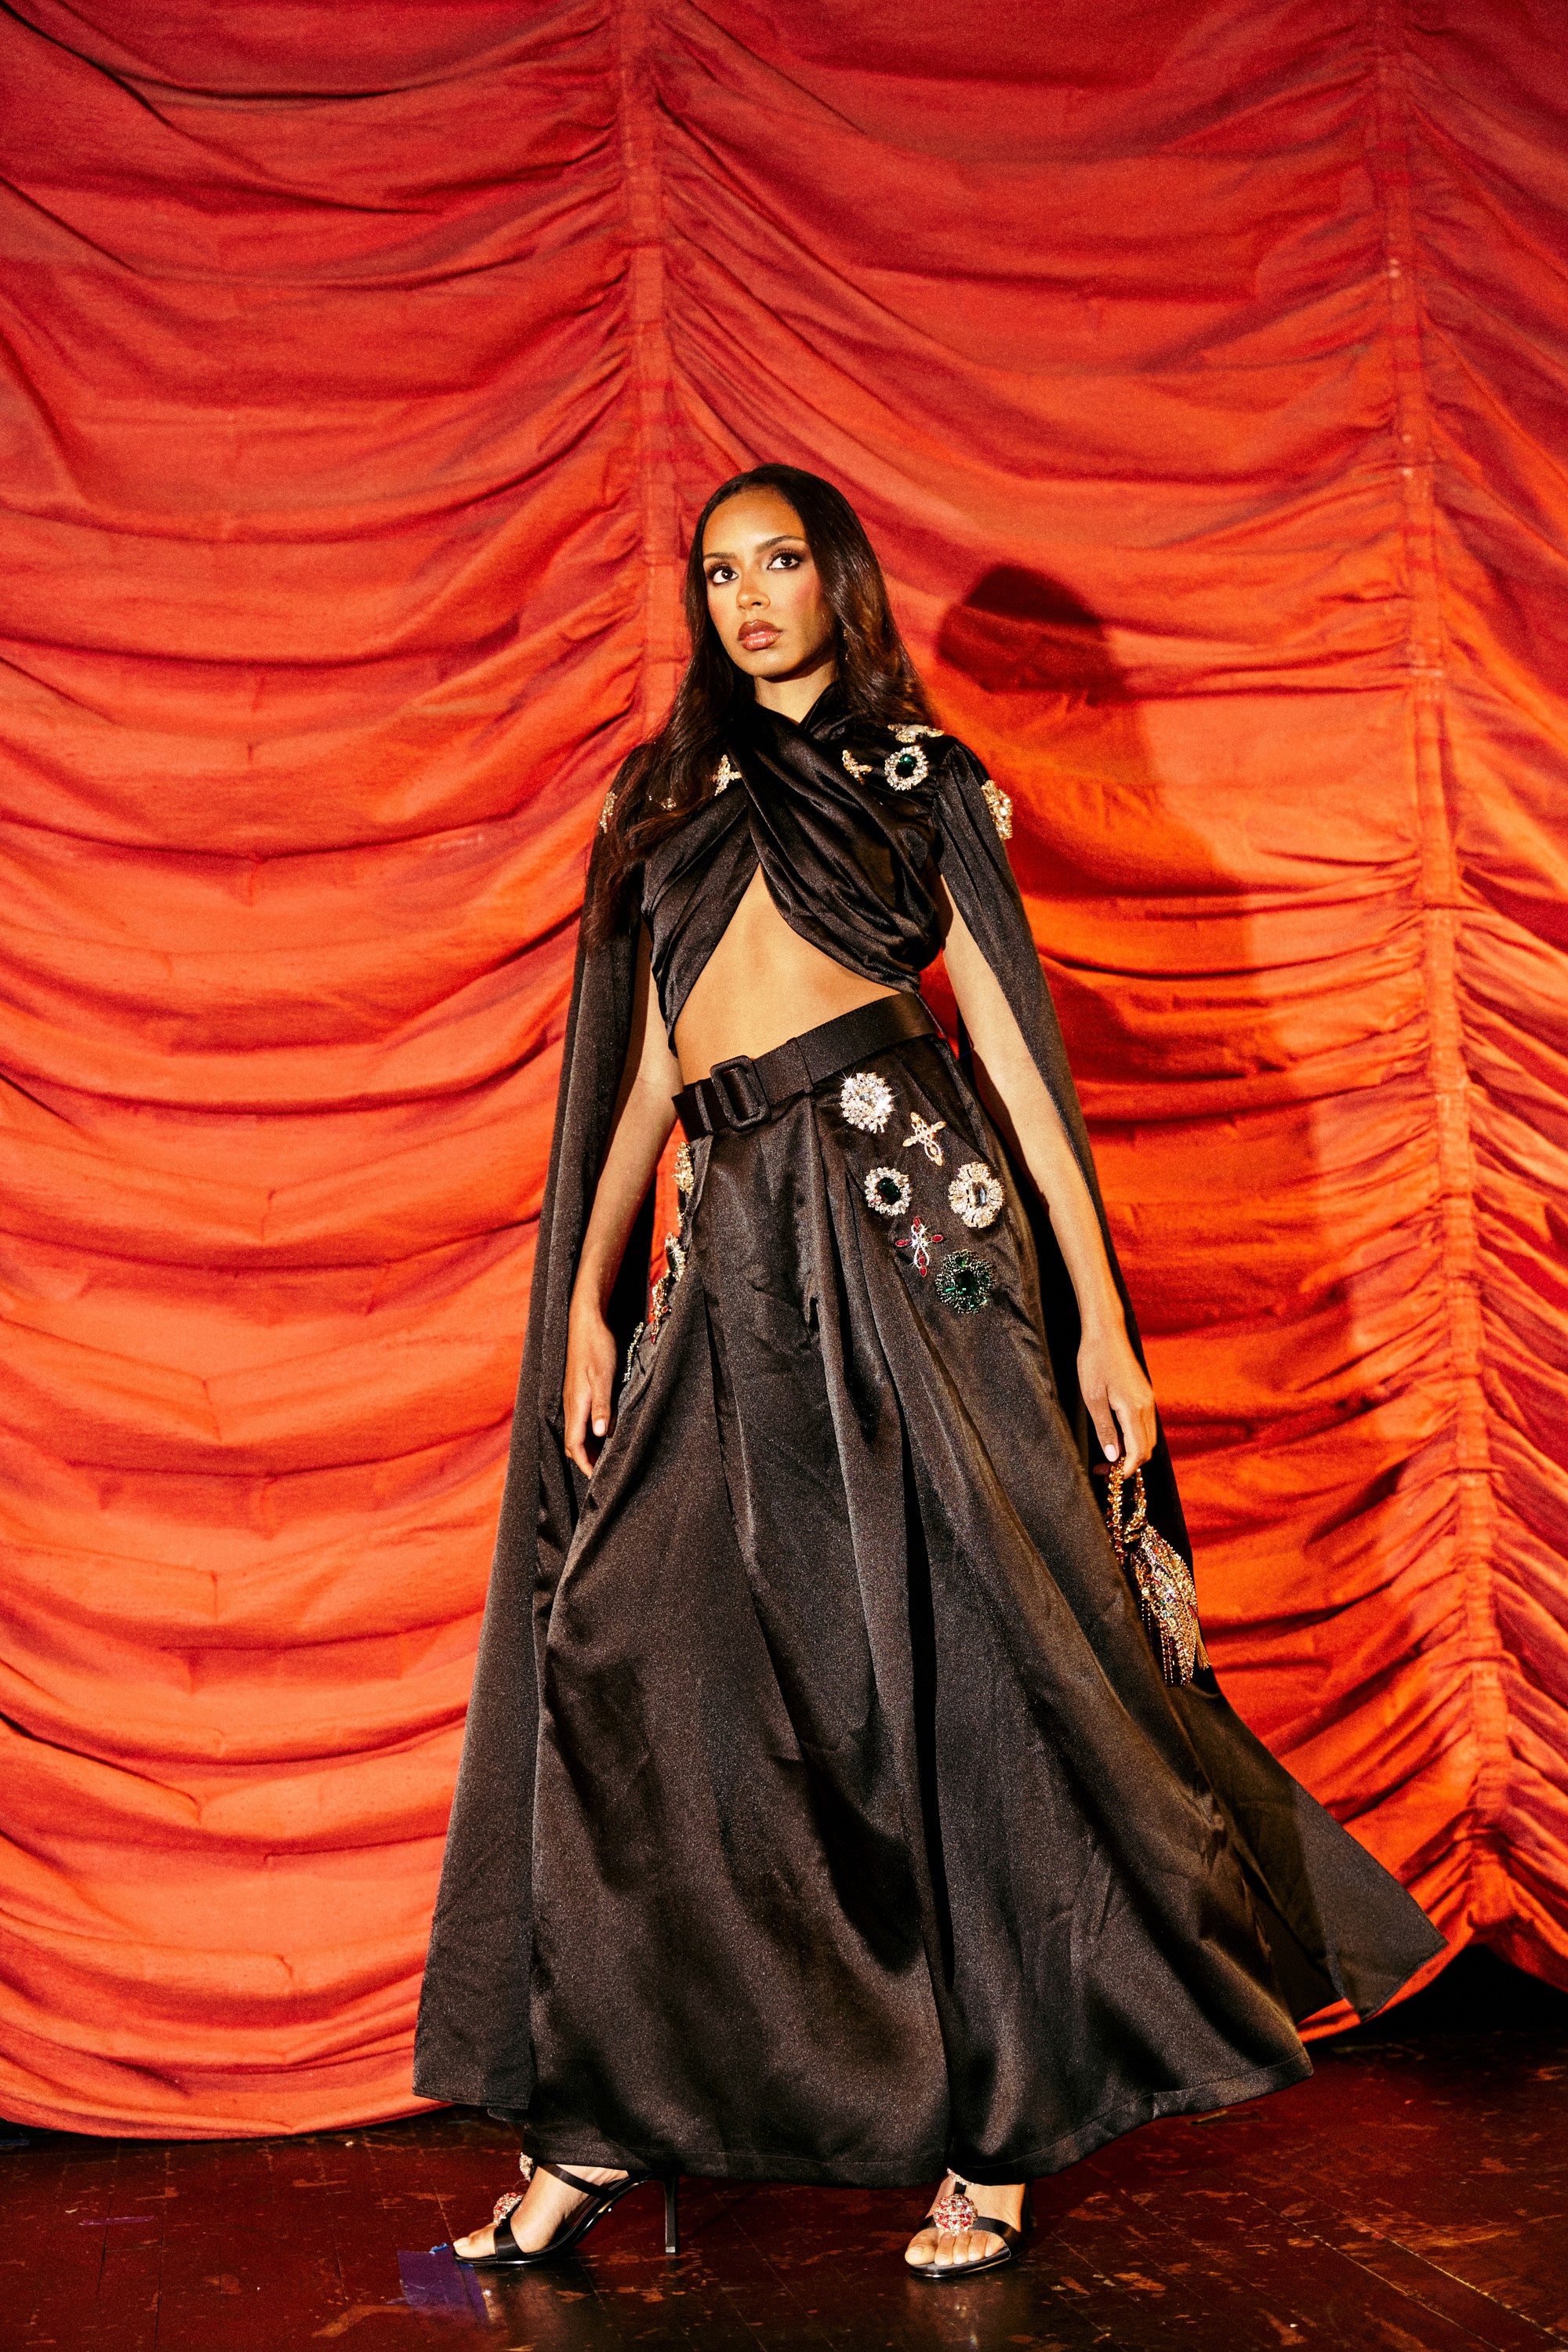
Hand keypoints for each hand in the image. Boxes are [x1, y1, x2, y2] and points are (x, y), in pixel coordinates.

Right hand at [563, 1297, 617, 1474]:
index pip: (575, 1444)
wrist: (585, 1321)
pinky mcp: (577, 1389)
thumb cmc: (597, 1346)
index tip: (597, 1479)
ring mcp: (572, 1396)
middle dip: (586, 1459)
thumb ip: (603, 1406)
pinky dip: (588, 1432)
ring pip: (576, 1430)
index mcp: (576, 1404)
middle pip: (573, 1441)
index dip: (585, 1463)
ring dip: (587, 1446)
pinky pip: (579, 1419)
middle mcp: (570, 1403)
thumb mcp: (604, 1376)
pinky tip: (601, 1430)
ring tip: (603, 1457)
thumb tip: (600, 1435)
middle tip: (603, 1474)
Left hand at [1077, 1318, 1156, 1472]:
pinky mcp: (1144, 1394)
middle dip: (1130, 1464)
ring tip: (1109, 1458)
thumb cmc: (1095, 1361)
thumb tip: (1113, 1457)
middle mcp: (1147, 1406)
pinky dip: (1135, 1437)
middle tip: (1105, 1471)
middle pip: (1147, 1447)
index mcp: (1134, 1409)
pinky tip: (1117, 1438)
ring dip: (1133, 1451)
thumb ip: (1105, 1430)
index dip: (1127, 1470)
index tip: (1110, 1478)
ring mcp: (1148, 1399)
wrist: (1106, 1332)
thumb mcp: (1093, 1398)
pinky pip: (1145, 1424)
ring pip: (1148, 1436)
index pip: (1138, 1451)